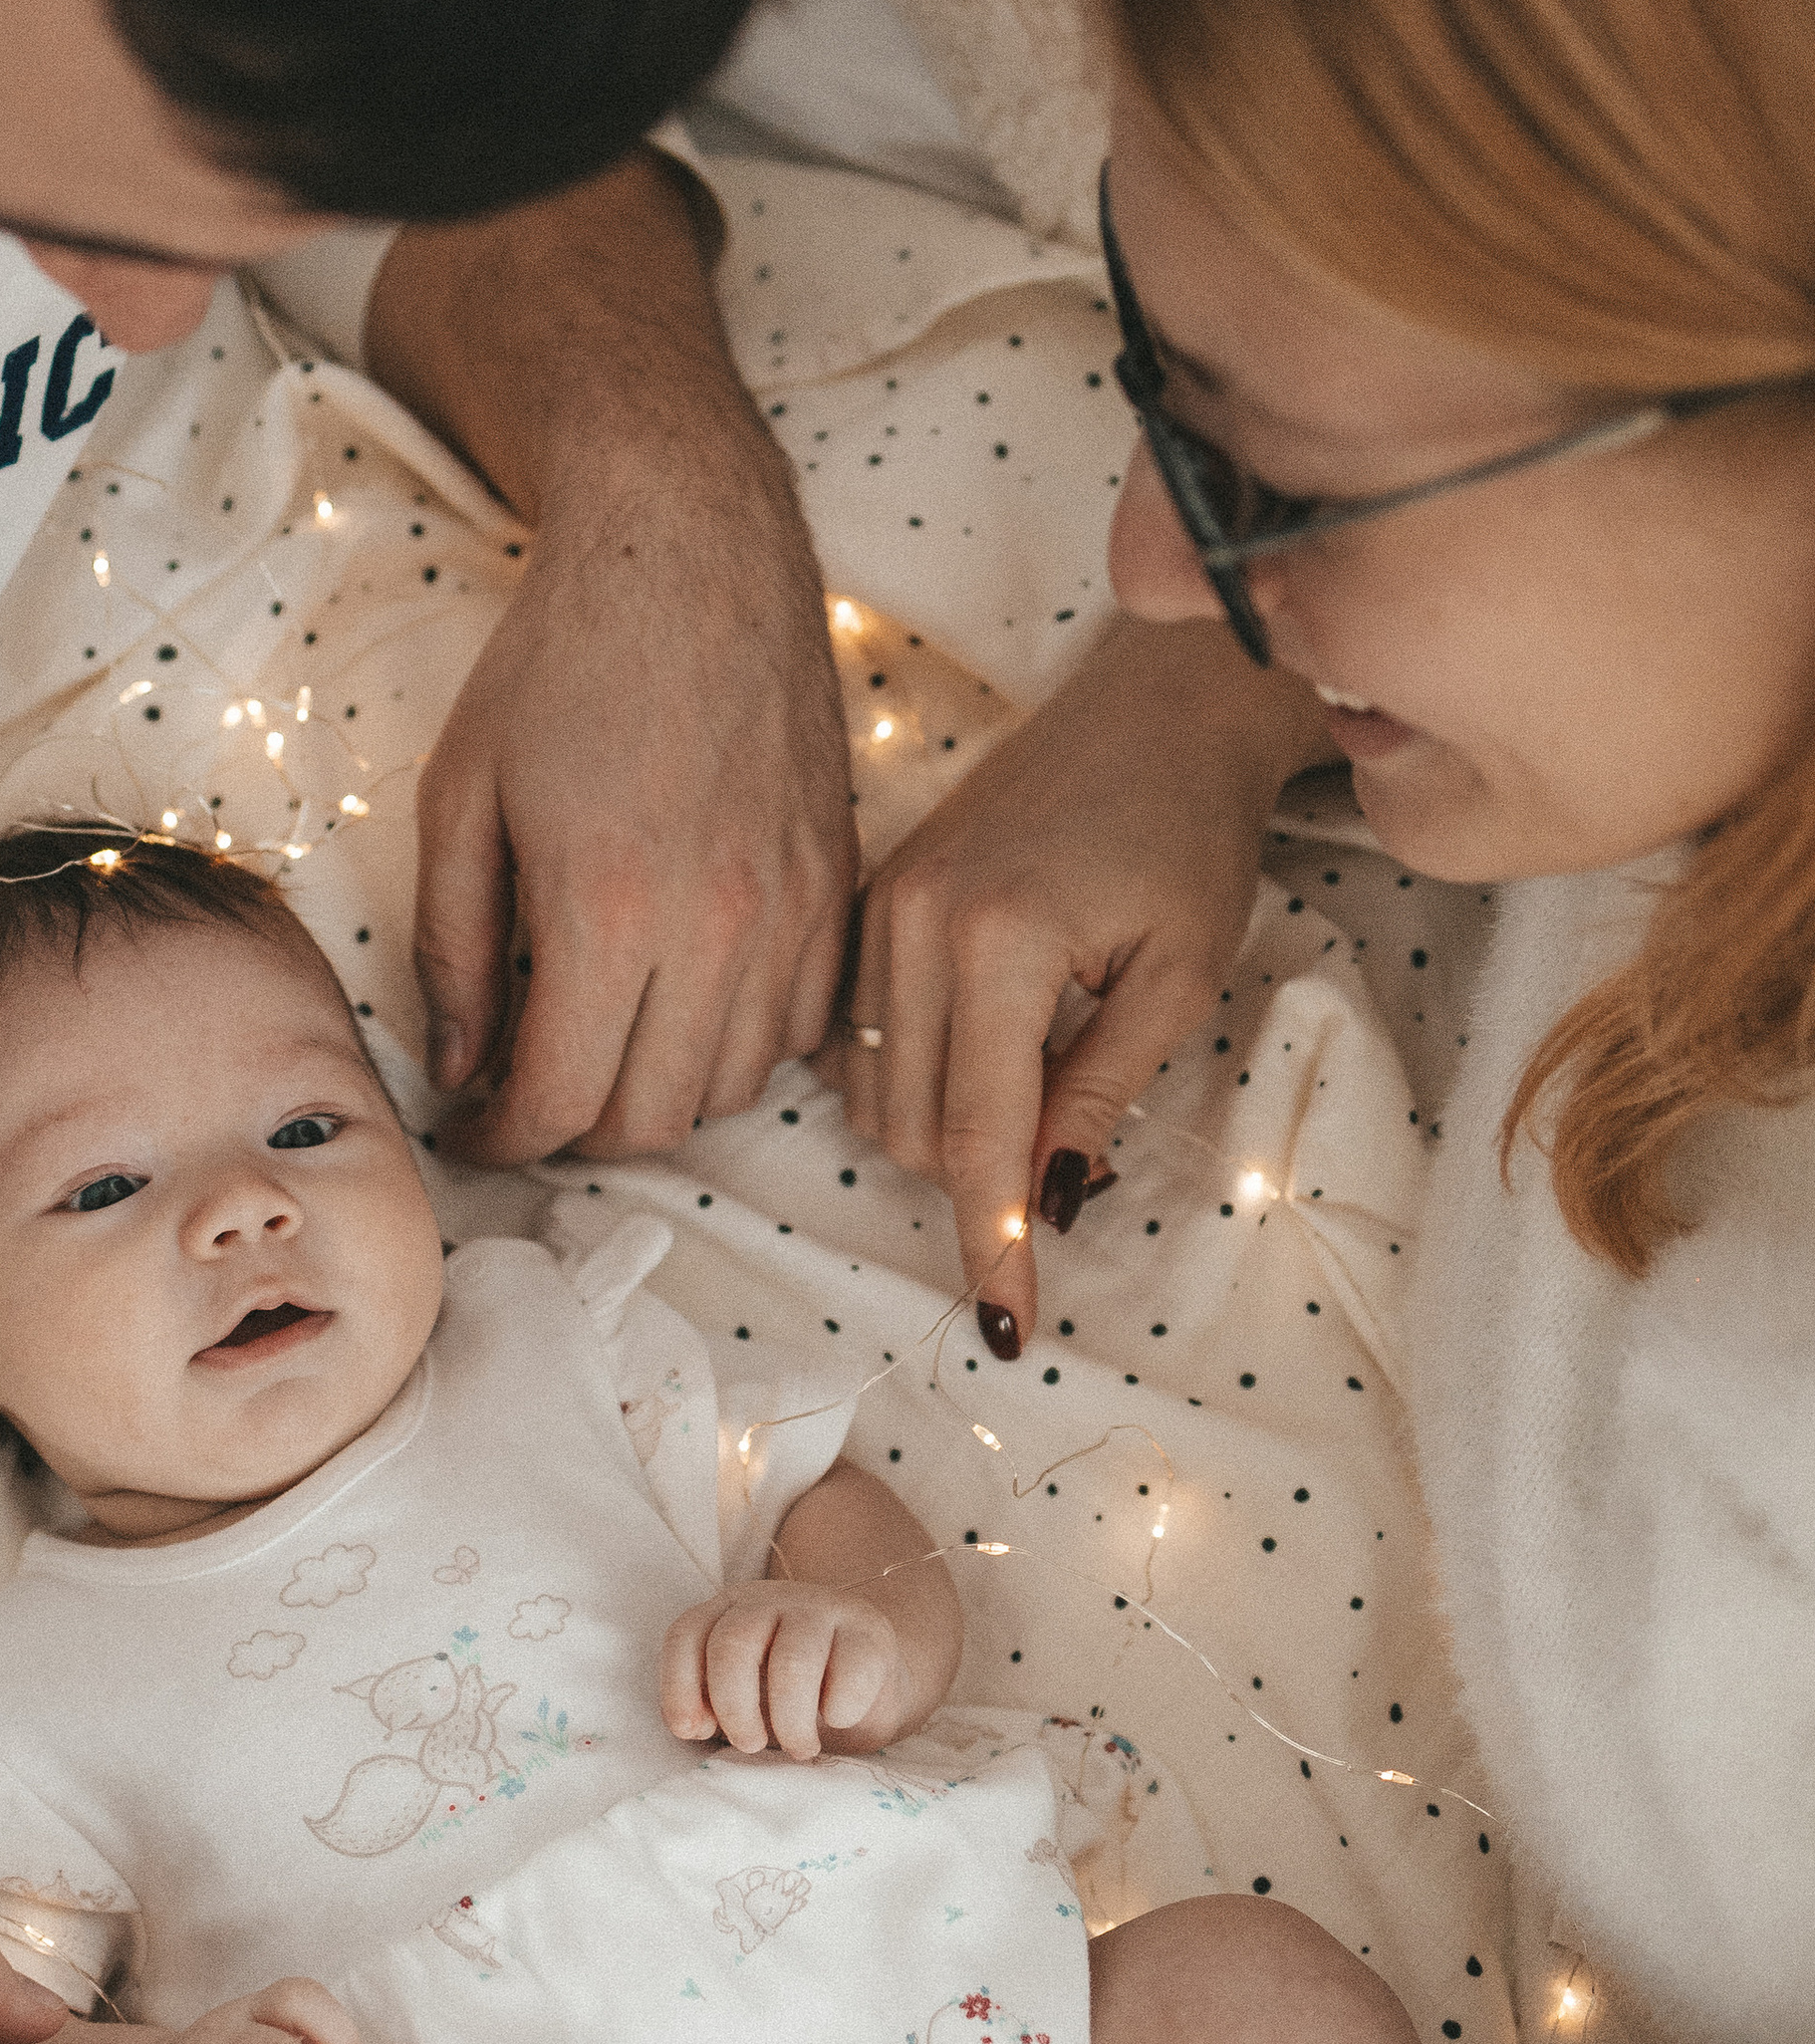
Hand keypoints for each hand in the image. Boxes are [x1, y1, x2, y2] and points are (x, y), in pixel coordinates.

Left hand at [371, 156, 854, 1161]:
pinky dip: (732, 1048)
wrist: (689, 550)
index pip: (560, 1099)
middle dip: (573, 1130)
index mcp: (608, 909)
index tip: (468, 1125)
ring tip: (597, 1050)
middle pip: (650, 1119)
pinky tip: (677, 1005)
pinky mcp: (834, 886)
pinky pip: (796, 1030)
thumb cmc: (560, 659)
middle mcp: (717, 926)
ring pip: (729, 1087)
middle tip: (523, 1094)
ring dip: (655, 1097)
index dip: (501, 1137)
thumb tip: (458, 1066)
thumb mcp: (460, 798)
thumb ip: (451, 949)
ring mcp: (791, 910)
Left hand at [661, 1583, 897, 1762]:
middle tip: (750, 1746)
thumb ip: (712, 1707)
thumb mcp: (746, 1701)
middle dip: (734, 1706)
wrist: (873, 1686)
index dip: (679, 1686)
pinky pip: (850, 1672)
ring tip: (799, 1748)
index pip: (687, 1634)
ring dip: (790, 1720)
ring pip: (791, 1662)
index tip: (693, 1732)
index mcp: (730, 1610)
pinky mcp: (870, 1632)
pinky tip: (838, 1720)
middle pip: (733, 1644)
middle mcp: (772, 1600)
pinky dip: (839, 1710)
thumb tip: (692, 1726)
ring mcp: (823, 1609)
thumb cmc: (796, 1698)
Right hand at [831, 617, 1323, 1349]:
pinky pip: (854, 1039)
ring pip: (876, 1097)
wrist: (1156, 713)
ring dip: (952, 1132)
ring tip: (1046, 1080)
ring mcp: (878, 907)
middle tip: (1085, 1145)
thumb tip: (1043, 1202)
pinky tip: (980, 1048)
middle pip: (915, 1132)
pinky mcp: (869, 899)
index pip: (980, 1138)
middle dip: (988, 1180)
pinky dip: (908, 1078)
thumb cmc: (1190, 837)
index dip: (993, 1246)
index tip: (1006, 1330)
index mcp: (995, 941)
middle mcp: (912, 923)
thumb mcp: (1178, 978)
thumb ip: (1098, 1093)